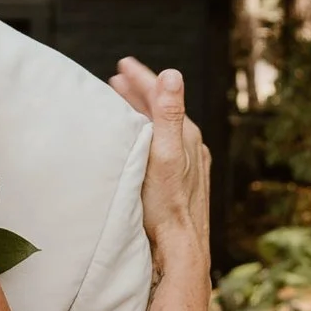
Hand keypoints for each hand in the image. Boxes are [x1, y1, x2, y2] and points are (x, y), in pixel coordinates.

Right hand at [110, 58, 210, 276]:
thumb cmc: (166, 205)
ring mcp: (190, 163)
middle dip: (140, 91)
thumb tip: (173, 74)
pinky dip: (150, 133)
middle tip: (118, 79)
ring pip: (164, 127)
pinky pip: (166, 145)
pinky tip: (142, 140)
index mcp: (186, 134)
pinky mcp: (185, 179)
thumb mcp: (163, 154)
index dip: (141, 77)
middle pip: (163, 109)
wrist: (179, 246)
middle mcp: (191, 145)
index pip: (161, 94)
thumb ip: (169, 114)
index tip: (123, 64)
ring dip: (144, 112)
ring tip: (126, 102)